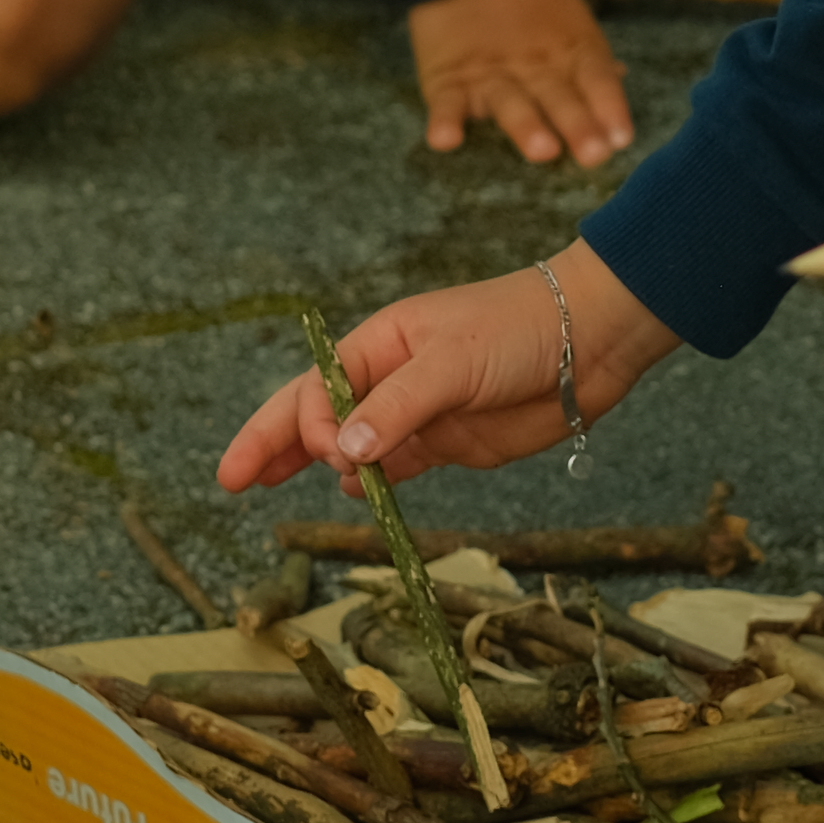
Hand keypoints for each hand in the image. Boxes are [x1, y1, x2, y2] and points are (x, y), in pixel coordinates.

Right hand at [217, 248, 671, 490]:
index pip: (316, 389)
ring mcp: (419, 412)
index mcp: (381, 343)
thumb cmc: (518, 329)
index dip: (296, 428)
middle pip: (317, 415)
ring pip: (353, 446)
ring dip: (322, 466)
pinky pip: (395, 465)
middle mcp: (390, 377)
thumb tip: (343, 454)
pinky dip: (372, 482)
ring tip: (283, 485)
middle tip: (234, 479)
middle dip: (275, 443)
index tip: (312, 460)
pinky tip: (356, 493)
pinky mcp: (449, 440)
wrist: (590, 342)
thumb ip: (396, 409)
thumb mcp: (452, 362)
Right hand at [405, 0, 632, 167]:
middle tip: (593, 154)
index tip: (622, 138)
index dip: (611, 105)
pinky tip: (446, 140)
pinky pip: (446, 102)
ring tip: (542, 149)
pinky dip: (445, 120)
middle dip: (577, 124)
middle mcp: (533, 69)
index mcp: (568, 53)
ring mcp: (490, 76)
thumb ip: (587, 58)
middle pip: (559, 96)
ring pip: (510, 102)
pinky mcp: (448, 80)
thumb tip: (619, 76)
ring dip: (526, 126)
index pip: (595, 78)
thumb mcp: (567, 22)